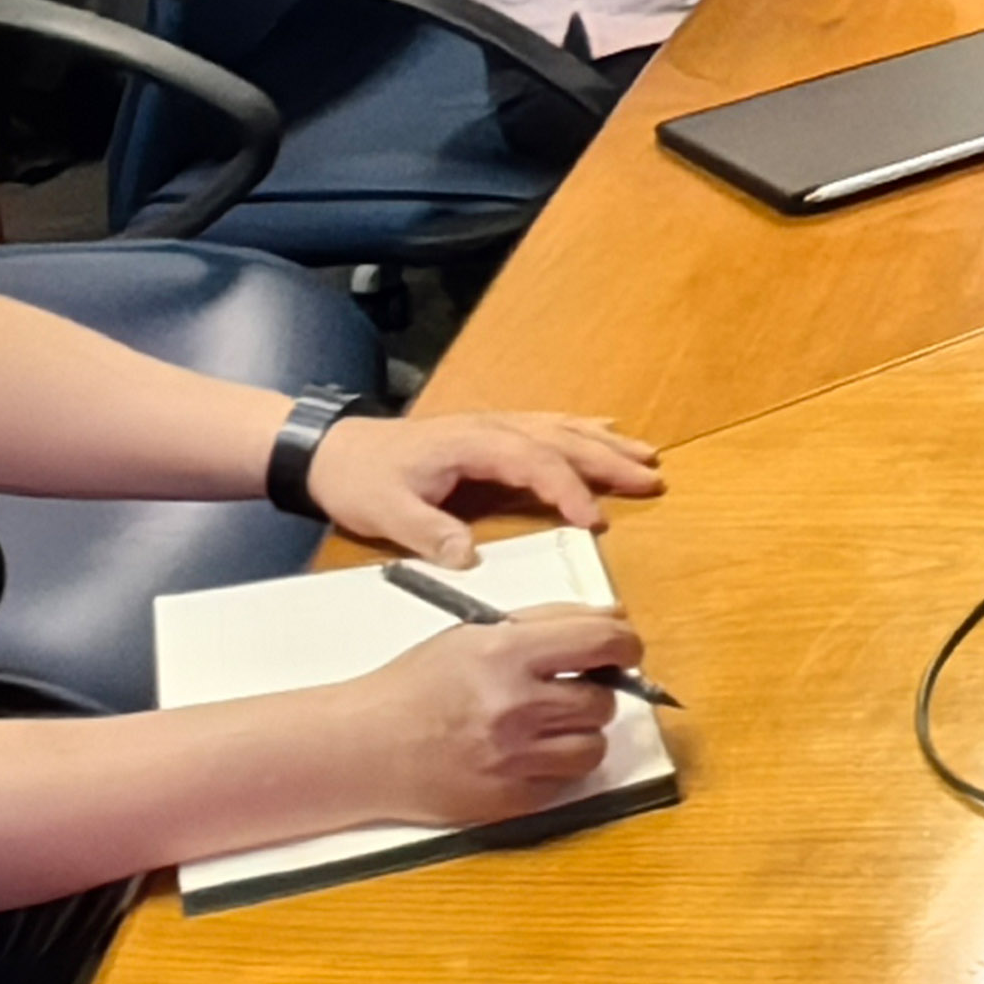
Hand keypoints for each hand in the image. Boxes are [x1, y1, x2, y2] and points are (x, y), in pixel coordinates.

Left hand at [303, 407, 665, 565]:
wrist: (332, 451)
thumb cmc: (360, 481)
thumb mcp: (386, 513)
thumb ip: (430, 534)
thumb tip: (470, 557)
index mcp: (471, 445)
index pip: (534, 462)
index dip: (567, 490)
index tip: (594, 521)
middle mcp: (491, 428)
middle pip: (561, 440)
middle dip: (608, 461)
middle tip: (651, 480)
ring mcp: (493, 426)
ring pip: (561, 429)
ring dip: (605, 444)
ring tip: (647, 458)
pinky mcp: (490, 433)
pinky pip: (547, 426)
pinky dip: (583, 429)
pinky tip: (606, 431)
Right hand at [339, 607, 636, 825]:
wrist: (365, 747)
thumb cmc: (418, 684)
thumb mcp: (474, 633)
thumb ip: (545, 623)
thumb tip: (614, 623)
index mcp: (506, 653)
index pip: (602, 643)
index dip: (626, 645)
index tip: (624, 650)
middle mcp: (515, 705)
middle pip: (604, 700)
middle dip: (594, 693)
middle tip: (564, 691)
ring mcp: (514, 757)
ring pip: (594, 745)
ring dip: (580, 733)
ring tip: (545, 725)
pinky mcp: (511, 799)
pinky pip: (567, 782)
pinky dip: (557, 767)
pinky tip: (525, 754)